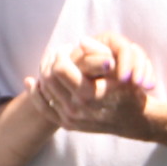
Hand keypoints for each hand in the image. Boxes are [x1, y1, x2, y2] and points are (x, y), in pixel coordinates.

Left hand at [35, 34, 157, 137]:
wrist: (134, 120)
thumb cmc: (129, 91)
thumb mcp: (122, 70)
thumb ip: (100, 53)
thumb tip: (80, 41)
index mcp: (88, 94)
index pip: (59, 68)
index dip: (61, 54)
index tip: (68, 47)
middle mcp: (76, 109)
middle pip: (48, 78)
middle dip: (51, 60)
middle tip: (59, 52)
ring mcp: (70, 119)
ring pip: (44, 90)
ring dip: (44, 72)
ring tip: (53, 62)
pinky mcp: (67, 125)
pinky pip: (44, 107)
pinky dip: (35, 93)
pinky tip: (32, 81)